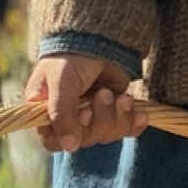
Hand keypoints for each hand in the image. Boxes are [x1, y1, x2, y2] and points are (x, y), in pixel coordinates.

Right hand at [23, 53, 147, 153]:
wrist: (99, 41)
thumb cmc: (71, 59)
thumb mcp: (62, 82)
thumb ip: (62, 113)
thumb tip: (70, 147)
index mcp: (46, 113)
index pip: (53, 142)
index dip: (72, 133)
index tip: (85, 112)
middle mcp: (68, 120)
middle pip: (86, 140)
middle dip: (101, 119)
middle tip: (104, 93)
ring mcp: (93, 118)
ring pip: (107, 136)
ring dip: (119, 117)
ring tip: (123, 97)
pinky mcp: (114, 114)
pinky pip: (126, 131)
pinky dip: (134, 122)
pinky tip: (140, 112)